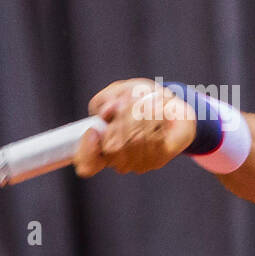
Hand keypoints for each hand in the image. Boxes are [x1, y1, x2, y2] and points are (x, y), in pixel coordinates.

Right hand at [73, 78, 197, 176]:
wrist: (169, 105)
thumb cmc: (137, 98)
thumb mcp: (116, 92)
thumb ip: (105, 100)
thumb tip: (108, 111)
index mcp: (98, 145)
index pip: (85, 163)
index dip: (86, 151)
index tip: (92, 131)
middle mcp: (115, 160)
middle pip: (113, 147)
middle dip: (123, 117)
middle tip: (131, 97)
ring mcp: (136, 163)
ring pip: (135, 141)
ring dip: (143, 114)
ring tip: (151, 99)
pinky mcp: (157, 159)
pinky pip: (154, 140)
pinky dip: (158, 120)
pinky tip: (161, 110)